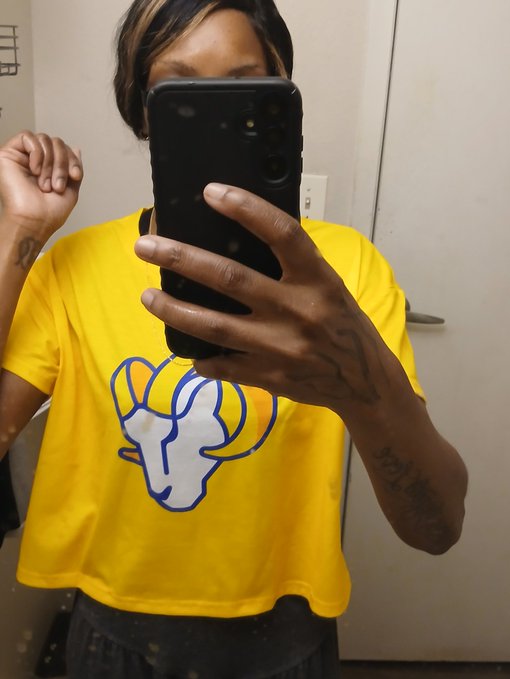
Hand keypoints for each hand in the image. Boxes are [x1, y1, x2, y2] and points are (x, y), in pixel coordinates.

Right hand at [0, 131, 82, 239]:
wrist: (35, 221)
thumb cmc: (50, 212)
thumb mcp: (71, 188)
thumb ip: (74, 167)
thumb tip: (76, 148)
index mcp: (48, 167)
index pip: (63, 148)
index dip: (72, 159)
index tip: (76, 176)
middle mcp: (34, 160)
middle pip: (55, 142)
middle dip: (62, 163)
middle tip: (58, 186)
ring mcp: (21, 156)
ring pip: (44, 139)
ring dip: (50, 163)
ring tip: (46, 184)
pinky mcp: (8, 154)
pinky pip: (27, 137)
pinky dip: (37, 153)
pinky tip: (35, 171)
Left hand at [134, 183, 394, 412]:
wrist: (365, 381)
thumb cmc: (343, 323)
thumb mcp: (327, 285)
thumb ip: (292, 267)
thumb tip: (239, 239)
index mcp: (317, 279)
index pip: (281, 233)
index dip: (246, 208)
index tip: (210, 192)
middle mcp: (298, 310)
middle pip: (231, 278)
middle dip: (182, 259)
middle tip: (145, 246)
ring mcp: (281, 347)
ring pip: (216, 326)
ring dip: (174, 311)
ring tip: (146, 296)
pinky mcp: (269, 376)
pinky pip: (223, 367)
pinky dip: (201, 359)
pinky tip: (186, 351)